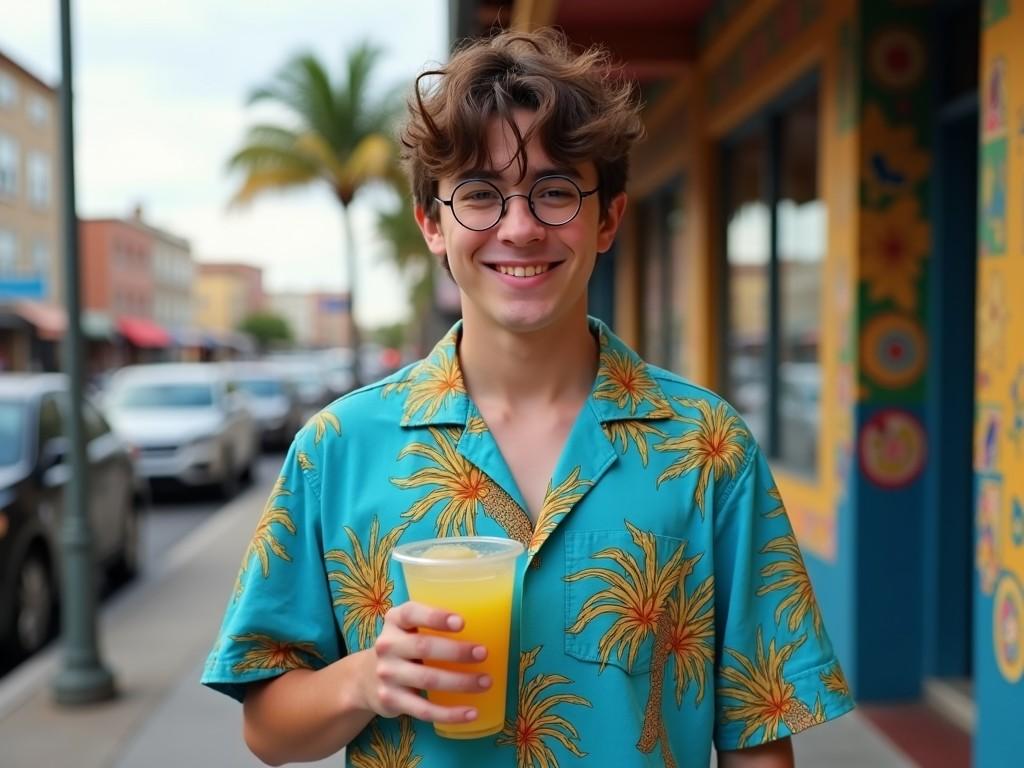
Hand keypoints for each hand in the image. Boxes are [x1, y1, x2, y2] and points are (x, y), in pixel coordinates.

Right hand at [361, 601, 490, 724]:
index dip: (436, 617)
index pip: (412, 613)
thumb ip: (433, 624)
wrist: (366, 679)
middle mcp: (387, 645)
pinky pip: (424, 710)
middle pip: (424, 647)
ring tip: (485, 682)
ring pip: (428, 679)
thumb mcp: (408, 628)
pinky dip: (450, 713)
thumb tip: (487, 625)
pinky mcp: (391, 700)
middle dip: (457, 652)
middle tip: (484, 653)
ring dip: (460, 682)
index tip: (462, 623)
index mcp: (395, 620)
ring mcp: (387, 674)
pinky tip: (471, 712)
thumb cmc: (403, 647)